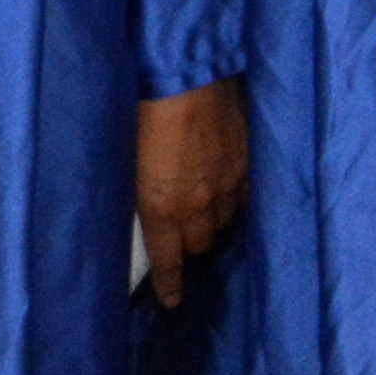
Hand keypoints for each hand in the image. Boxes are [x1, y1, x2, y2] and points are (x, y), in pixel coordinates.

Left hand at [135, 83, 247, 307]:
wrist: (187, 72)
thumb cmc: (143, 106)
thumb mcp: (128, 156)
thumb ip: (143, 188)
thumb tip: (148, 204)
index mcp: (161, 206)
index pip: (168, 260)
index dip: (171, 284)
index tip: (173, 302)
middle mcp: (198, 203)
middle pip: (200, 244)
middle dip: (191, 243)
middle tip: (184, 235)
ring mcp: (228, 184)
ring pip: (225, 222)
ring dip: (214, 221)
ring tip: (205, 211)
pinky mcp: (247, 163)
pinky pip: (246, 197)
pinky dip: (235, 199)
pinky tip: (229, 191)